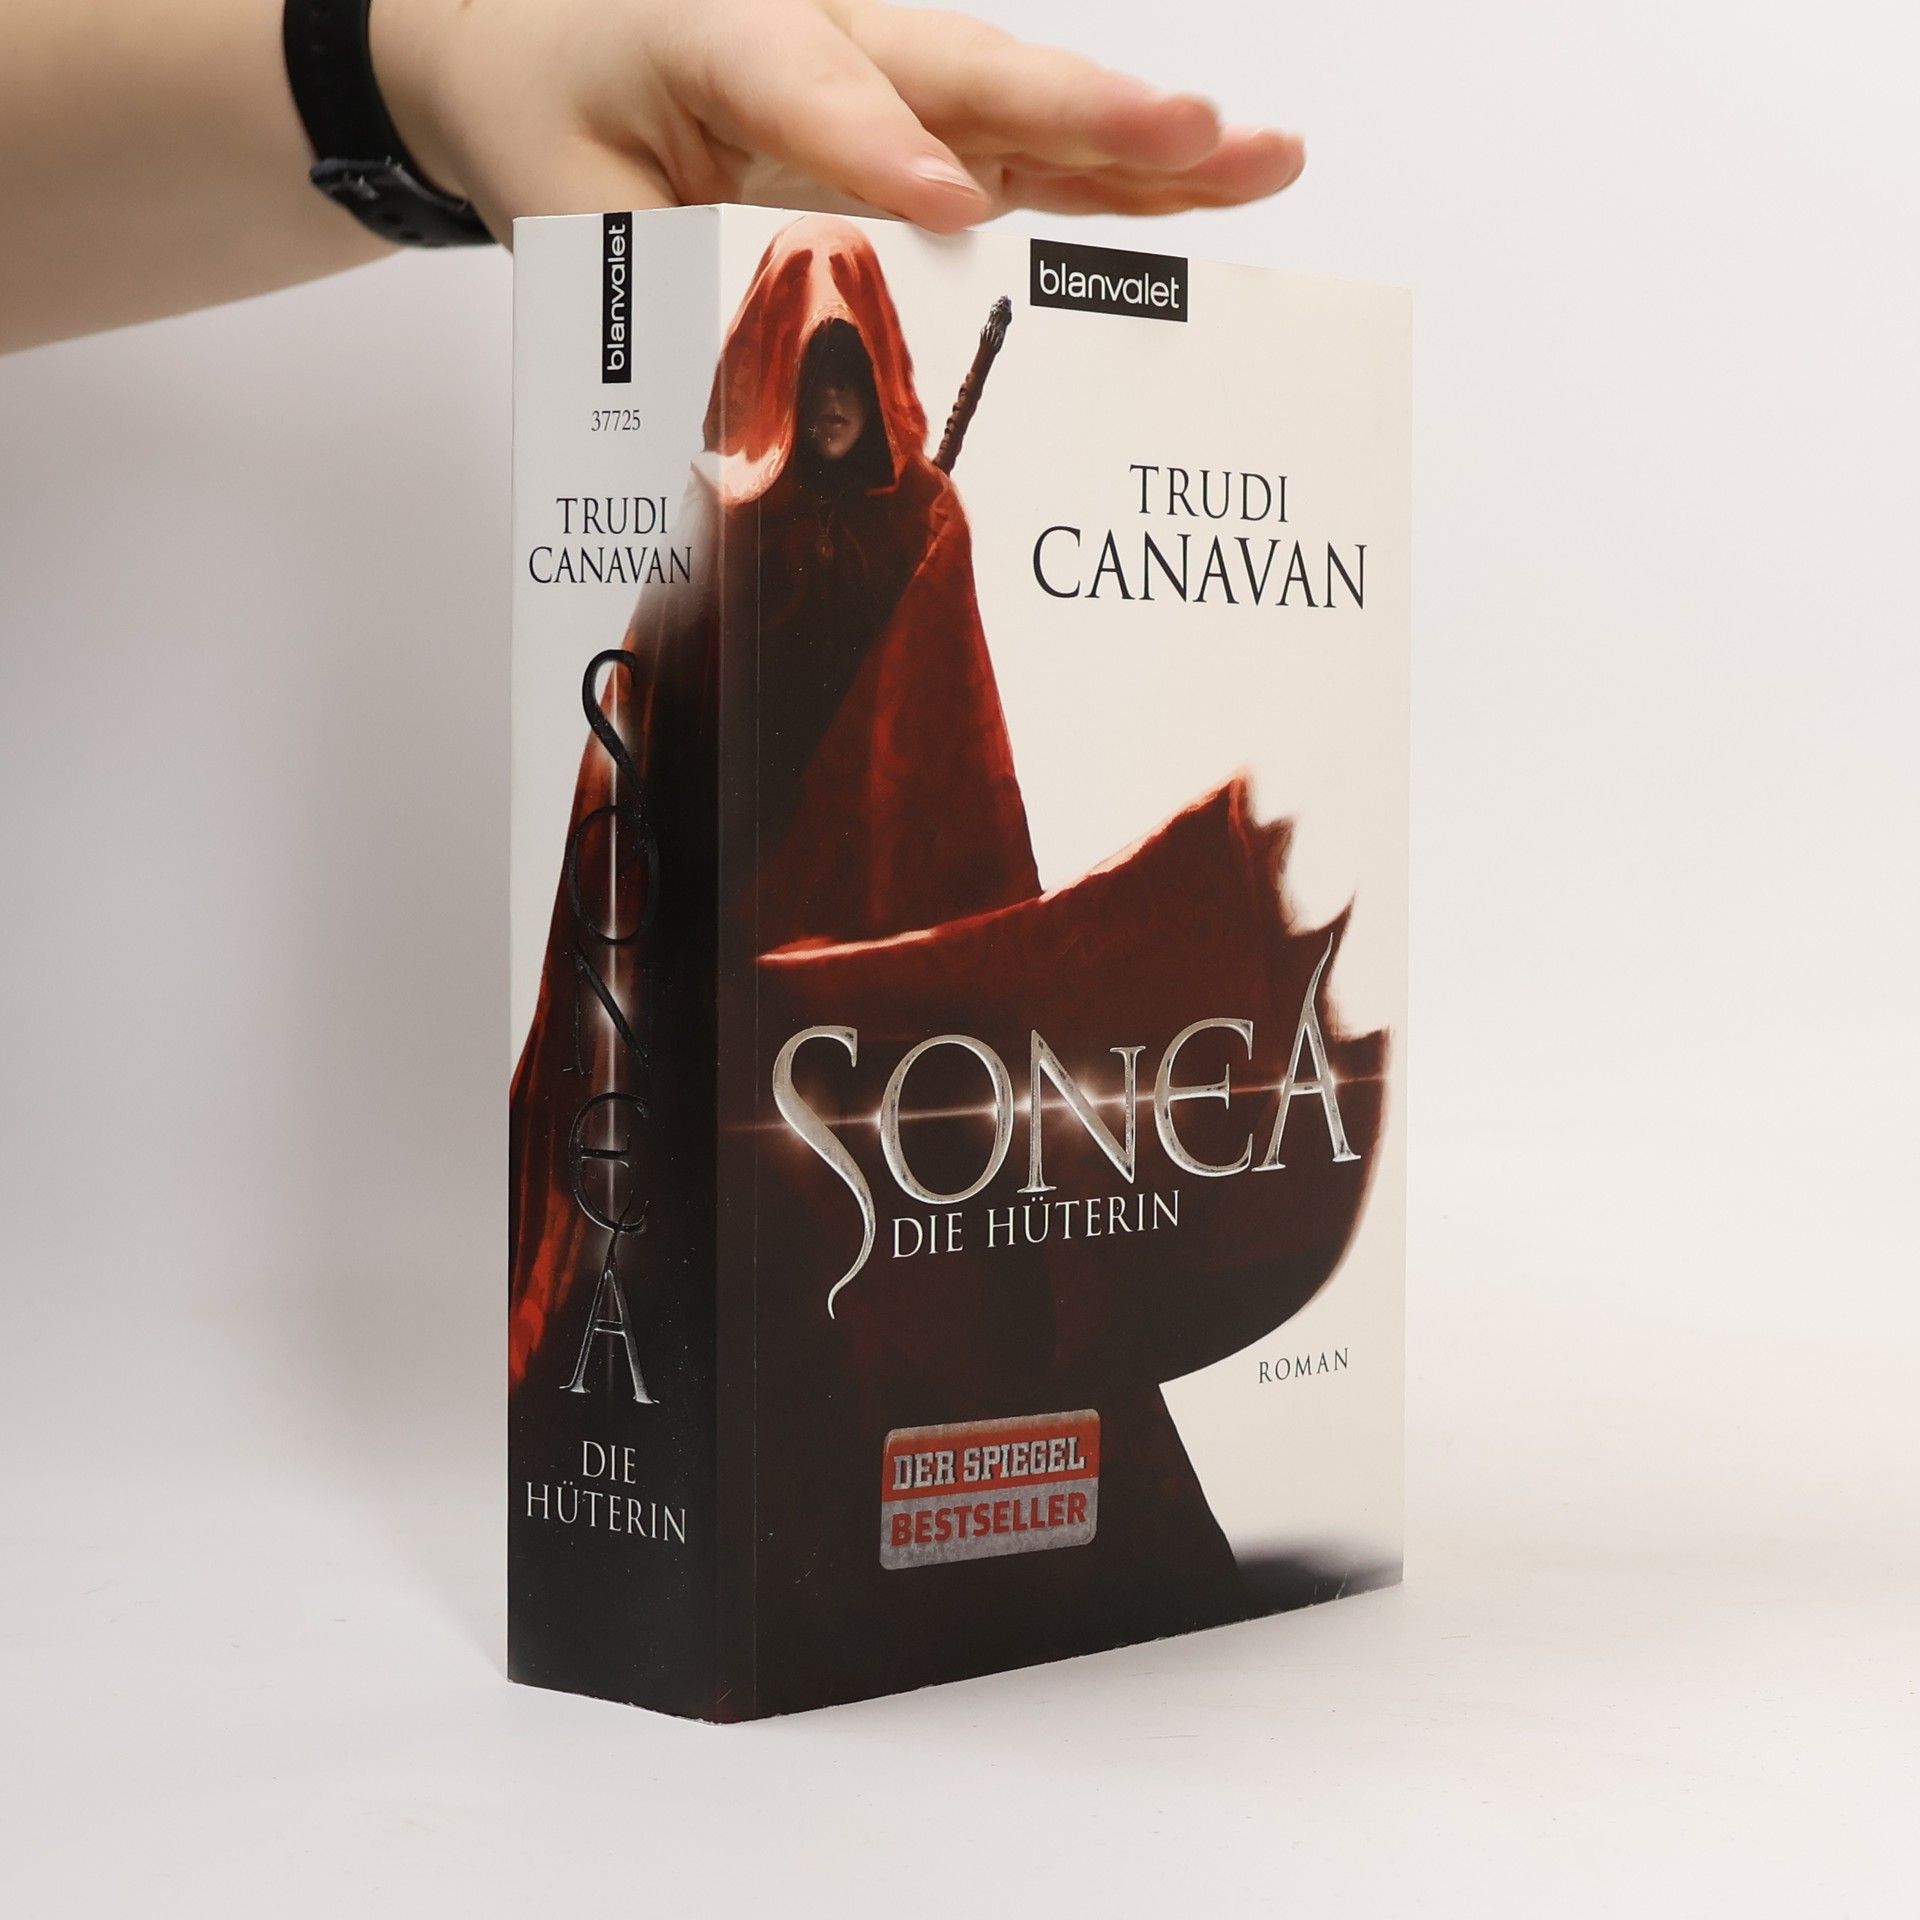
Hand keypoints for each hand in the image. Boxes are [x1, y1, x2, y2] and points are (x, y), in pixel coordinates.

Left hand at [372, 0, 1305, 239]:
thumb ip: (641, 270)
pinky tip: (1208, 183)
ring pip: (1029, 105)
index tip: (945, 203)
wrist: (542, 34)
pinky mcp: (925, 112)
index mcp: (716, 32)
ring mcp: (892, 69)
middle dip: (1088, 113)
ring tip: (1259, 159)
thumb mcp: (559, 196)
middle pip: (971, 74)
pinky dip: (1117, 172)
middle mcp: (831, 31)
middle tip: (1193, 132)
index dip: (881, 148)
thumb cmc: (555, 103)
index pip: (812, 91)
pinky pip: (1029, 144)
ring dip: (1147, 140)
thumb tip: (727, 404)